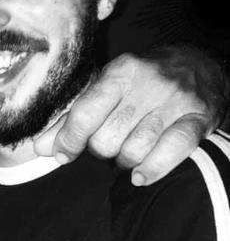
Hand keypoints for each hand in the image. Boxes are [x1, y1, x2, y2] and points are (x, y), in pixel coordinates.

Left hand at [34, 47, 227, 184]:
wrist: (199, 65)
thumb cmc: (142, 80)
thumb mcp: (108, 86)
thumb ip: (74, 116)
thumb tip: (41, 147)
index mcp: (120, 71)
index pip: (85, 113)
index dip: (69, 139)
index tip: (61, 154)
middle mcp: (148, 84)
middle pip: (107, 137)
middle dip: (99, 150)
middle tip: (104, 147)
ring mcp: (175, 101)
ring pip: (134, 150)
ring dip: (123, 161)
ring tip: (125, 154)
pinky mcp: (198, 118)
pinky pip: (170, 152)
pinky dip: (151, 169)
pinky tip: (139, 175)